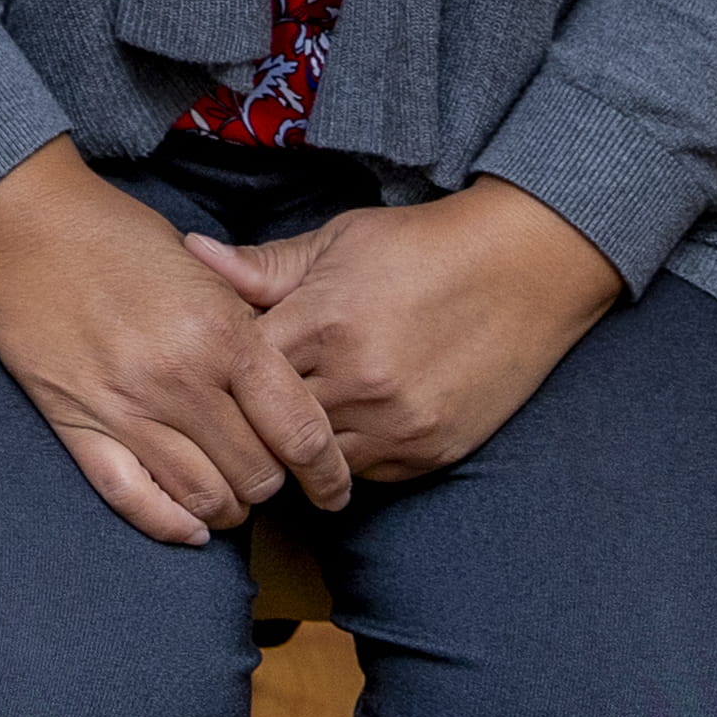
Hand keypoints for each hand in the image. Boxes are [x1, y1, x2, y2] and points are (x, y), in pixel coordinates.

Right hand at [0, 139, 352, 546]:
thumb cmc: (119, 236)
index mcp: (224, 333)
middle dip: (272, 484)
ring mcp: (127, 408)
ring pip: (203, 497)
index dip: (328, 473)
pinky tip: (189, 526)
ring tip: (229, 494)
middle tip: (268, 472)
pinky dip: (169, 524)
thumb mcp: (204, 268)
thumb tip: (288, 381)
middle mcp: (182, 379)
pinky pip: (134, 499)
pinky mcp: (78, 425)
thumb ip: (248, 325)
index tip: (333, 488)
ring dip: (226, 508)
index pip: (300, 431)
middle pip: (257, 474)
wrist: (27, 225)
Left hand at [188, 179, 623, 484]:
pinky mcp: (433, 450)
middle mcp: (360, 382)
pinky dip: (350, 458)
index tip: (217, 369)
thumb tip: (192, 255)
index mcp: (324, 323)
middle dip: (254, 421)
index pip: (241, 373)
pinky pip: (369, 474)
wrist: (523, 268)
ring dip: (301, 449)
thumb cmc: (421, 247)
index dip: (224, 374)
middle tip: (239, 414)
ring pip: (318, 463)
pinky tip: (344, 430)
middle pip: (272, 428)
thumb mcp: (338, 241)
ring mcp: (399, 423)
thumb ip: (264, 265)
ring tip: (289, 428)